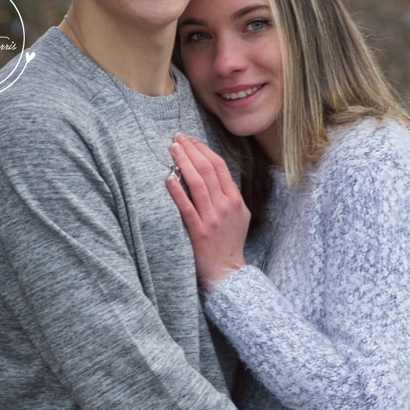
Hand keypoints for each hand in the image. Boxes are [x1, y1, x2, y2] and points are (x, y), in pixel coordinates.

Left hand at [165, 134, 248, 289]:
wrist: (228, 272)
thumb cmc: (230, 244)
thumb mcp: (240, 216)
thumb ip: (230, 196)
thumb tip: (214, 175)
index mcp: (235, 200)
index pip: (219, 167)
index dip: (204, 150)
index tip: (191, 140)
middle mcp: (225, 206)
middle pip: (207, 170)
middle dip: (191, 150)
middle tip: (177, 137)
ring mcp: (213, 219)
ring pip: (197, 184)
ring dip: (184, 163)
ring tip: (172, 149)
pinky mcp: (199, 232)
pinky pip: (187, 207)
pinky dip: (178, 191)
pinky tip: (169, 178)